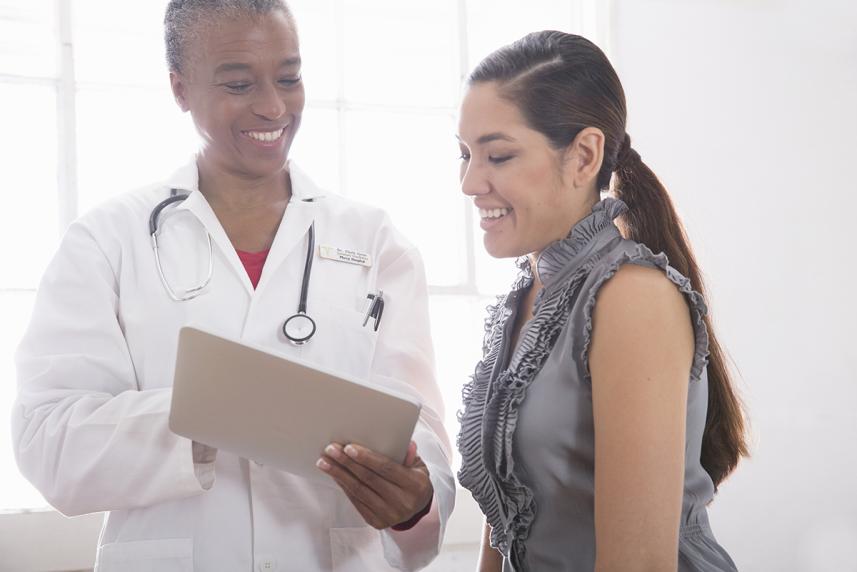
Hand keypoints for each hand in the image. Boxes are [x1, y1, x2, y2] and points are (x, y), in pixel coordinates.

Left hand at [317, 440, 432, 529]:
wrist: (416, 509)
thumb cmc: (414, 481)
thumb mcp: (418, 465)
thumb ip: (409, 455)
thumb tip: (405, 444)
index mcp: (415, 485)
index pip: (386, 468)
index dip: (367, 458)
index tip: (348, 447)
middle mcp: (403, 503)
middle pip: (369, 479)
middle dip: (347, 463)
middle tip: (330, 450)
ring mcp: (389, 515)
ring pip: (359, 491)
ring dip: (339, 475)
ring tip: (324, 462)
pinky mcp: (377, 522)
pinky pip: (356, 501)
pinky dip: (344, 487)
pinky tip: (335, 475)